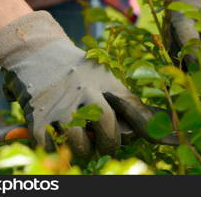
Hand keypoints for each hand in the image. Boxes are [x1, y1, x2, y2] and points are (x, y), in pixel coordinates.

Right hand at [0, 11, 160, 156]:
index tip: (163, 140)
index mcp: (105, 84)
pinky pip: (52, 148)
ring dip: (83, 150)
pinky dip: (56, 149)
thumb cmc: (77, 71)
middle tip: (105, 144)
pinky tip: (58, 137)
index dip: (149, 128)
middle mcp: (86, 94)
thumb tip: (156, 126)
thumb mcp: (103, 77)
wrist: (37, 52)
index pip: (133, 110)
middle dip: (109, 145)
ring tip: (80, 140)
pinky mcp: (39, 117)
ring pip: (81, 146)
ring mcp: (62, 107)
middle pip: (108, 134)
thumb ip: (125, 101)